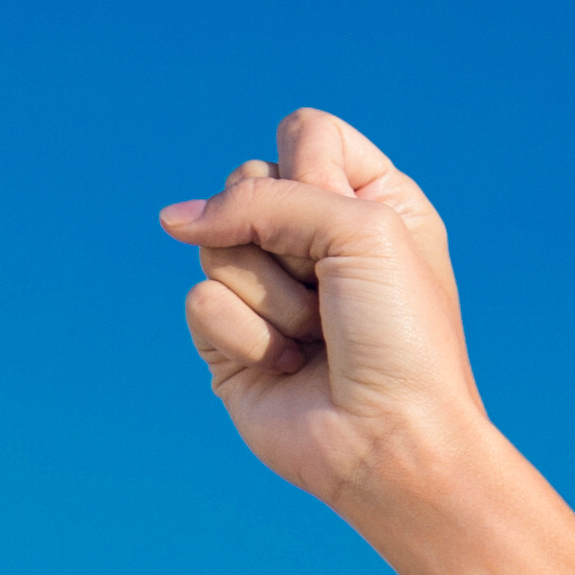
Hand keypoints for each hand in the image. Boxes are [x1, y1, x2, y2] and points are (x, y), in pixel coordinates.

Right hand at [159, 109, 503, 519]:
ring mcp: (268, 287)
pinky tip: (289, 369)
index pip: (305, 132)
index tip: (353, 227)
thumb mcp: (360, 230)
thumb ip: (264, 196)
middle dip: (287, 241)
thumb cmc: (400, 337)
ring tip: (317, 338)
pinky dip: (248, 337)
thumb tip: (174, 219)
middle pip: (244, 182)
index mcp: (370, 202)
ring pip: (215, 243)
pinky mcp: (228, 336)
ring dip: (273, 297)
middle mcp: (317, 239)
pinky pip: (200, 301)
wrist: (391, 441)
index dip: (312, 171)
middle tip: (333, 294)